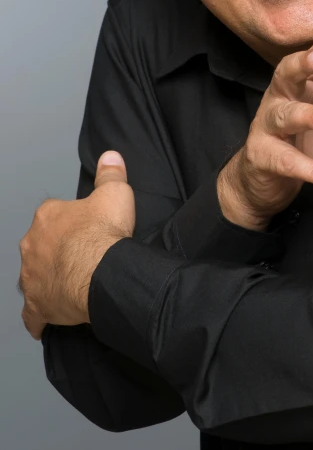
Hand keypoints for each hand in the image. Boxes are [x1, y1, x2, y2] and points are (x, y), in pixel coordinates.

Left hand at [19, 151, 134, 339]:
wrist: (102, 272)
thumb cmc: (105, 233)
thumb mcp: (115, 193)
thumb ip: (111, 174)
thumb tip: (110, 156)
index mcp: (48, 216)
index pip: (54, 213)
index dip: (72, 221)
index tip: (88, 228)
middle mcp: (32, 244)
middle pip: (40, 245)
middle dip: (56, 250)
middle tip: (82, 255)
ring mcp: (31, 277)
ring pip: (33, 276)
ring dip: (46, 278)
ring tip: (68, 282)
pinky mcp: (37, 305)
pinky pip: (32, 313)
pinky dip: (36, 316)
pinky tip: (43, 320)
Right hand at [218, 30, 312, 228]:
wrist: (264, 178)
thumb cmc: (305, 138)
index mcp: (301, 83)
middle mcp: (281, 98)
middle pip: (287, 73)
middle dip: (303, 64)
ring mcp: (269, 128)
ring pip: (284, 116)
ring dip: (306, 116)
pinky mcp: (265, 158)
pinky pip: (288, 162)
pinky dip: (312, 171)